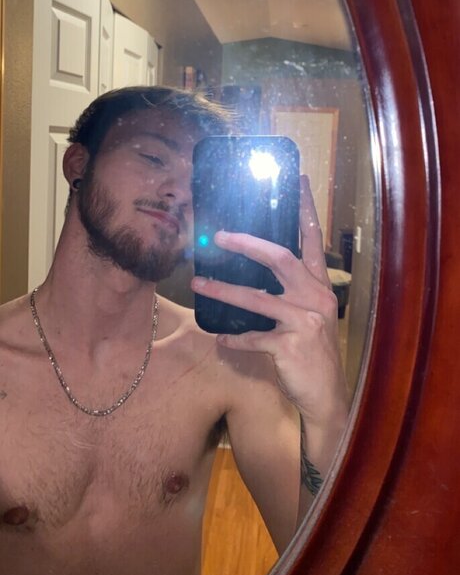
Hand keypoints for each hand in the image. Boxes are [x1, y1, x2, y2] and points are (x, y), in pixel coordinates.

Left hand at [191, 175, 348, 430]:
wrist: (326, 395)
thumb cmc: (312, 350)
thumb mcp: (309, 314)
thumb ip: (291, 290)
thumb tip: (256, 268)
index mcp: (319, 285)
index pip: (312, 239)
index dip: (305, 208)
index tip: (298, 179)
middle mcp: (315, 297)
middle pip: (280, 258)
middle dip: (248, 244)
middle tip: (219, 235)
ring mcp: (304, 322)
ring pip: (257, 299)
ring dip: (223, 291)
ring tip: (197, 283)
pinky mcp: (291, 347)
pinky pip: (254, 338)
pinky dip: (234, 339)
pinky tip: (219, 338)